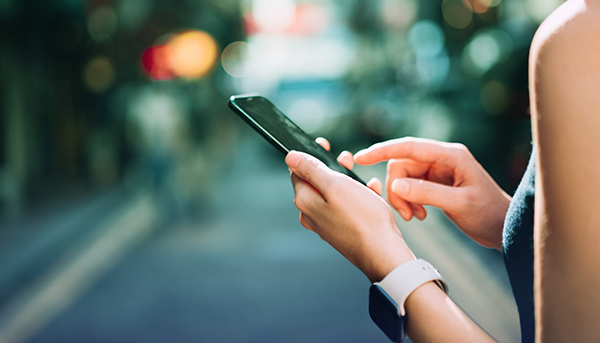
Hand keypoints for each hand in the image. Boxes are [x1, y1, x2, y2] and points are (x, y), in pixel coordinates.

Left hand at [286, 148, 414, 281]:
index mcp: (305, 201)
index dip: (310, 155)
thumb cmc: (363, 219)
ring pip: (334, 194)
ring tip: (364, 178)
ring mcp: (327, 224)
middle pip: (317, 182)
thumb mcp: (336, 185)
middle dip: (333, 168)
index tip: (324, 144)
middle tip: (346, 159)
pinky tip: (372, 195)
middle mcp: (312, 214)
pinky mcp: (342, 231)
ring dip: (349, 181)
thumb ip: (312, 169)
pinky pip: (347, 207)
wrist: (383, 253)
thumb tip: (291, 157)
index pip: (297, 171)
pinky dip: (358, 198)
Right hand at [354, 137, 510, 249]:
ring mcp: (438, 171)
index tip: (360, 158)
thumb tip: (395, 185)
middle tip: (406, 214)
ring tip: (415, 217)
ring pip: (404, 178)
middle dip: (397, 189)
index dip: (382, 150)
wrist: (505, 228)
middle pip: (402, 165)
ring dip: (403, 198)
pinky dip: (409, 201)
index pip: (409, 147)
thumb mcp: (458, 204)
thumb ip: (426, 193)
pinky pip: (411, 187)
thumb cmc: (488, 213)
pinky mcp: (436, 183)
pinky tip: (420, 215)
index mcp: (450, 155)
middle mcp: (442, 159)